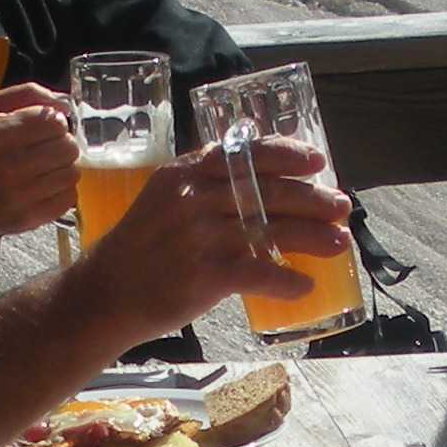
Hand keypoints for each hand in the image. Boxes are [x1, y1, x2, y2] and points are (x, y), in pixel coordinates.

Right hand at [0, 82, 85, 234]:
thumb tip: (65, 103)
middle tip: (47, 147)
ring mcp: (19, 197)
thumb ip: (27, 94)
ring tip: (46, 167)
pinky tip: (45, 185)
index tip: (44, 127)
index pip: (52, 121)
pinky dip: (62, 190)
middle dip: (61, 143)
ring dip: (63, 167)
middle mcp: (7, 167)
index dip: (54, 121)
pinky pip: (69, 198)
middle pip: (67, 147)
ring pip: (71, 173)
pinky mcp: (29, 218)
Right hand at [81, 137, 346, 334]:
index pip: (246, 153)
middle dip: (314, 200)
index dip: (288, 155)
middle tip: (342, 207)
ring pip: (271, 231)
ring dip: (312, 238)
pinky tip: (304, 285)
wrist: (105, 294)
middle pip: (268, 192)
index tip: (317, 162)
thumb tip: (254, 169)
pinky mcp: (204, 275)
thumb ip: (202, 182)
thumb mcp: (163, 198)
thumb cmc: (140, 248)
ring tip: (339, 244)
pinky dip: (286, 281)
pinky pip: (259, 274)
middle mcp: (193, 197)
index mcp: (184, 172)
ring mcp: (199, 236)